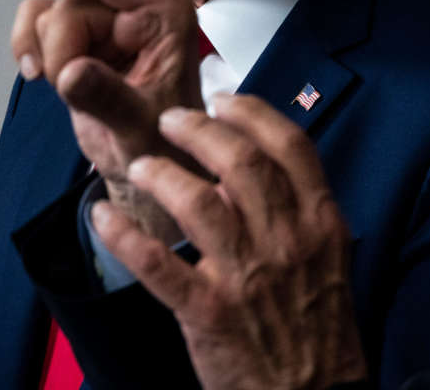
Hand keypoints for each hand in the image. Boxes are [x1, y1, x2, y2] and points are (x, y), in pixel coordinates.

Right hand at [10, 0, 203, 239]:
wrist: (149, 167)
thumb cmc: (162, 144)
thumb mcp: (141, 127)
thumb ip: (109, 98)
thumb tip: (73, 71)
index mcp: (166, 16)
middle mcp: (139, 10)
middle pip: (70, 7)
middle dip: (60, 53)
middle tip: (75, 92)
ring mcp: (107, 22)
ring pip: (47, 16)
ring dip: (46, 56)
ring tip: (71, 92)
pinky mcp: (81, 37)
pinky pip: (36, 25)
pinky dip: (29, 49)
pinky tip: (39, 77)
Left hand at [91, 95, 366, 389]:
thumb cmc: (317, 328)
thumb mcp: (327, 259)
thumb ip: (296, 213)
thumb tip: (247, 173)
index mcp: (321, 223)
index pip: (290, 146)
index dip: (252, 112)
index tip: (223, 99)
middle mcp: (286, 241)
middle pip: (241, 162)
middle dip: (199, 130)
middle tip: (171, 120)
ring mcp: (247, 276)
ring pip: (197, 202)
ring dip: (161, 175)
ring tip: (140, 166)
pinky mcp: (207, 312)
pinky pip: (156, 264)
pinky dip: (123, 235)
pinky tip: (102, 217)